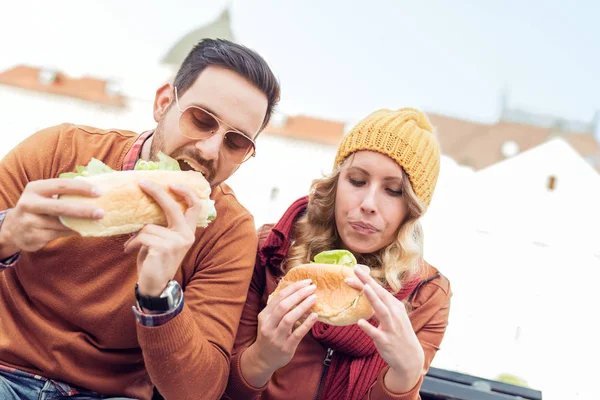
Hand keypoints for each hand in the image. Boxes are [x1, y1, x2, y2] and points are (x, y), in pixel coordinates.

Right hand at [0, 178, 102, 254]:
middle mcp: (30, 204)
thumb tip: (95, 183)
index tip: (99, 192)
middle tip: (101, 213)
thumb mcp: (44, 194)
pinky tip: (82, 230)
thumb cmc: (38, 206)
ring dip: (80, 224)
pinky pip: (59, 234)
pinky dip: (72, 232)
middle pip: (60, 207)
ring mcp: (30, 222)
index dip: (81, 188)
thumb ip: (64, 190)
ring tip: (96, 222)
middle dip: (83, 210)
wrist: (13, 228)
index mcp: (35, 188)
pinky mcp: (33, 237)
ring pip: (61, 224)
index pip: (61, 185)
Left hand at [124, 182, 202, 296]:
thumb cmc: (156, 260)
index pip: (194, 207)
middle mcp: (186, 235)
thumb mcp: (163, 240)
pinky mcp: (164, 248)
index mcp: (187, 232)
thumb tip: (148, 202)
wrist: (154, 286)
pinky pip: (142, 236)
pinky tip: (129, 251)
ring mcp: (176, 242)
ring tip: (131, 245)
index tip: (173, 183)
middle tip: (142, 183)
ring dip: (136, 235)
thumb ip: (163, 225)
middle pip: (173, 207)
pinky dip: (133, 243)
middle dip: (157, 193)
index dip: (186, 193)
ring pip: (149, 226)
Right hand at [243, 279, 317, 382]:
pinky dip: (307, 324)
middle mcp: (268, 325)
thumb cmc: (270, 334)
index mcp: (264, 315)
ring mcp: (276, 337)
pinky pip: (297, 334)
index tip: (307, 282)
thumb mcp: (268, 319)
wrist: (263, 359)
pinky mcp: (286, 347)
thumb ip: (278, 307)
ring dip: (302, 307)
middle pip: (283, 306)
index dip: (294, 288)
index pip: (279, 297)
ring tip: (314, 298)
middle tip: (312, 288)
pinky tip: (315, 316)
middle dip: (299, 294)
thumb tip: (295, 289)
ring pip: (289, 319)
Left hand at [351, 266, 423, 392]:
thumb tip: (366, 296)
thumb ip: (379, 307)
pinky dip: (368, 327)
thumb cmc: (398, 334)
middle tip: (355, 270)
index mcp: (395, 306)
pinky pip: (376, 333)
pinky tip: (359, 322)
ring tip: (364, 288)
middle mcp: (394, 314)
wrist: (410, 358)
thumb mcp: (392, 317)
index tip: (355, 269)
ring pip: (382, 311)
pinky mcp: (386, 341)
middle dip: (368, 282)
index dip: (368, 279)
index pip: (379, 290)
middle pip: (380, 295)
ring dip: (373, 299)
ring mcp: (391, 327)